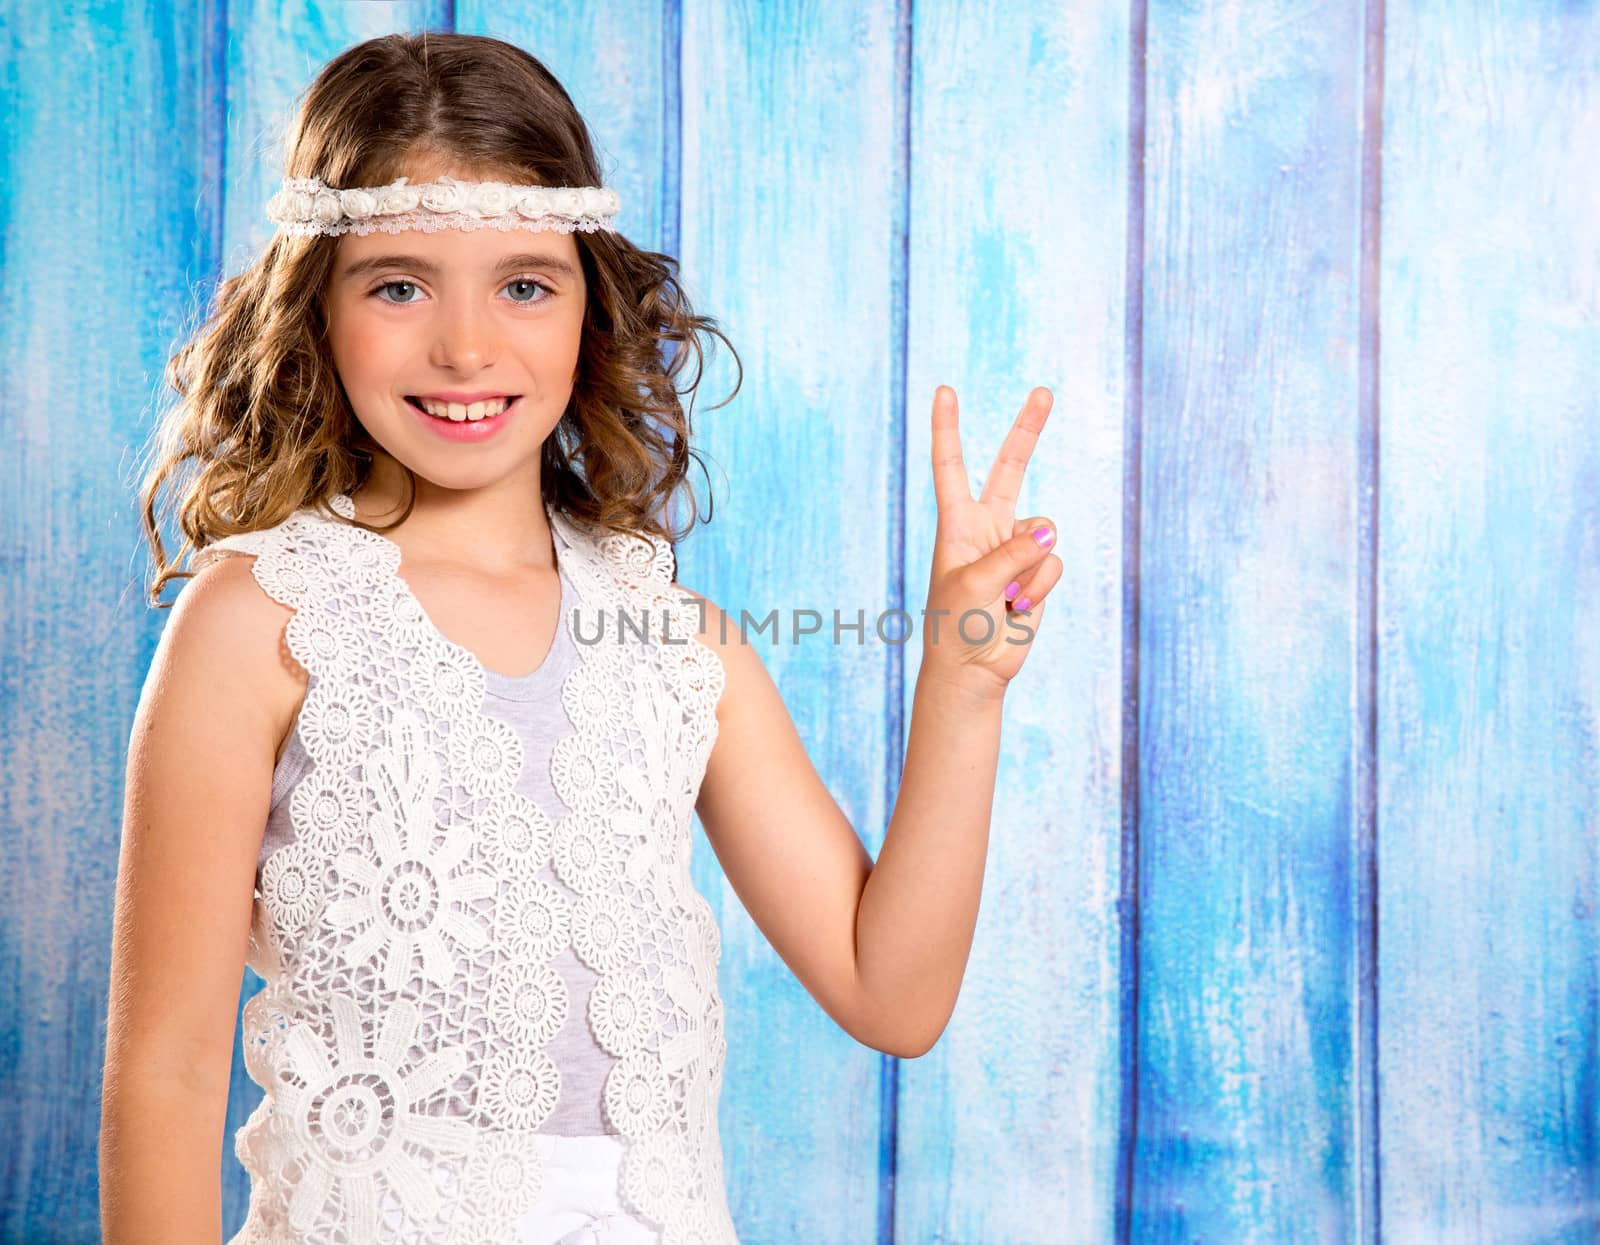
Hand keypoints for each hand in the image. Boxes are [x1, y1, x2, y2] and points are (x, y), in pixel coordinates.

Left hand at [921, 385, 1059, 697]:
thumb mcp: (973, 585)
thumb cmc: (956, 625)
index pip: (951, 466)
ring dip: (1029, 570)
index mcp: (956, 523)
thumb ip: (1010, 554)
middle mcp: (987, 527)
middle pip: (1011, 468)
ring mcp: (1015, 548)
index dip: (948, 429)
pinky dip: (1039, 589)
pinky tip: (1018, 608)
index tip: (944, 390)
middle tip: (1043, 390)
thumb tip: (1049, 533)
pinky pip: (1053, 565)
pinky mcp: (1037, 572)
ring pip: (1044, 535)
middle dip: (1028, 430)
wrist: (973, 669)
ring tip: (1004, 597)